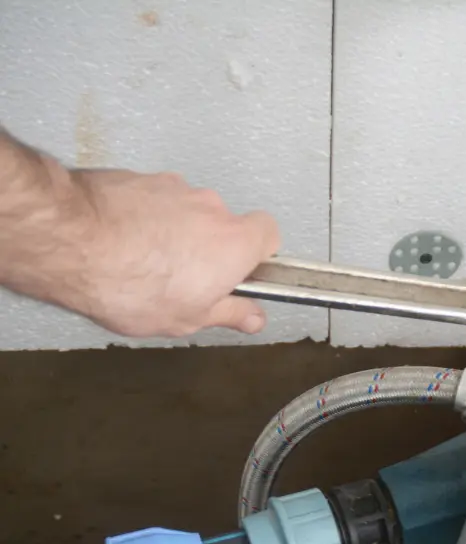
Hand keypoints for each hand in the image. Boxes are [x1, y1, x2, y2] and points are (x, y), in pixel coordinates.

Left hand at [65, 169, 278, 335]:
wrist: (70, 240)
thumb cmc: (130, 281)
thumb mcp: (189, 319)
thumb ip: (229, 313)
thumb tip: (252, 316)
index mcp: (235, 243)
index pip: (270, 235)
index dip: (258, 255)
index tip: (243, 275)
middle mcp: (211, 207)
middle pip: (223, 224)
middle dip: (208, 247)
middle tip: (186, 278)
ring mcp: (173, 187)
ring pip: (185, 212)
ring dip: (174, 232)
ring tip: (144, 262)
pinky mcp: (138, 177)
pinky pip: (151, 200)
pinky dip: (143, 218)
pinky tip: (121, 243)